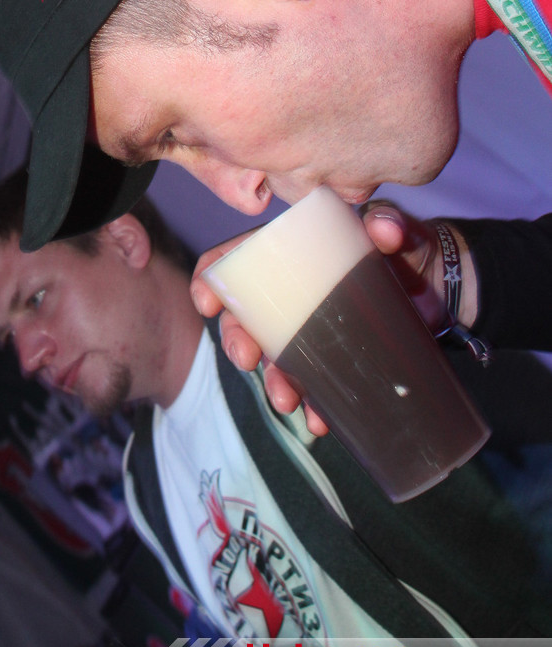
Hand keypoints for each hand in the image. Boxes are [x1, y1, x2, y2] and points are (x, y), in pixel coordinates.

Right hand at [190, 203, 475, 435]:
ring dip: (273, 382)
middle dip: (237, 342)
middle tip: (246, 360)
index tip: (206, 303)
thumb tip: (383, 229)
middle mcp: (291, 293)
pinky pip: (313, 385)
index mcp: (292, 253)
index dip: (211, 278)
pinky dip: (314, 405)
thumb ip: (389, 225)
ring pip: (274, 358)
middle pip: (245, 317)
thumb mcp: (396, 230)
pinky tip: (322, 421)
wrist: (441, 286)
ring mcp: (311, 329)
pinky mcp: (335, 357)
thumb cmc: (406, 246)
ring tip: (287, 403)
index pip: (237, 259)